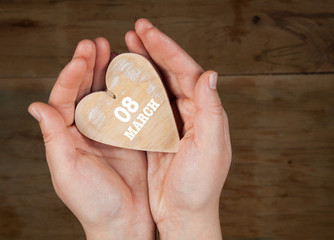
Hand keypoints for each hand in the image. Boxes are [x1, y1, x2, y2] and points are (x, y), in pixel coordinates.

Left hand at [28, 38, 153, 239]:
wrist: (125, 222)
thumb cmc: (94, 203)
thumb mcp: (67, 172)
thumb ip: (53, 139)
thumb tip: (35, 106)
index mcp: (67, 136)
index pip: (63, 98)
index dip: (70, 75)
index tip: (81, 57)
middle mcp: (86, 129)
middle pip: (85, 90)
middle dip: (89, 65)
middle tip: (96, 43)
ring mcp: (109, 130)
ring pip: (106, 93)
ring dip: (109, 71)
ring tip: (113, 49)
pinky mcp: (129, 134)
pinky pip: (128, 106)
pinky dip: (130, 89)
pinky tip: (135, 74)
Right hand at [125, 19, 231, 238]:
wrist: (184, 214)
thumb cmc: (199, 187)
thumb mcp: (210, 149)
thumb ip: (212, 111)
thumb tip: (210, 74)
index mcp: (205, 112)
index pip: (187, 71)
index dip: (168, 50)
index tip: (148, 32)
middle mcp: (191, 113)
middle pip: (171, 73)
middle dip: (154, 49)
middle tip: (135, 30)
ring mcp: (172, 122)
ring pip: (157, 86)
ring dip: (143, 66)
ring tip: (127, 47)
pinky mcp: (158, 134)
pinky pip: (146, 106)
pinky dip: (135, 90)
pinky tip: (123, 81)